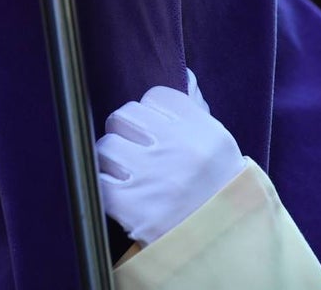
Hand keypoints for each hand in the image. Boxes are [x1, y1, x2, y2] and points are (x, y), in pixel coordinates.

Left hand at [96, 69, 245, 244]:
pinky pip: (99, 179)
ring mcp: (154, 177)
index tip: (154, 129)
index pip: (155, 96)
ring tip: (126, 172)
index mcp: (202, 130)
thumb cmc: (216, 188)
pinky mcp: (132, 206)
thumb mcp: (217, 145)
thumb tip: (185, 76)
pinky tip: (118, 192)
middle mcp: (179, 149)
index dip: (150, 112)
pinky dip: (103, 185)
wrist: (221, 244)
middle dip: (126, 131)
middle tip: (135, 149)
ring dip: (111, 159)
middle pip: (125, 115)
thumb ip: (195, 111)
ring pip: (106, 145)